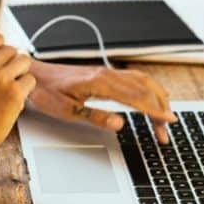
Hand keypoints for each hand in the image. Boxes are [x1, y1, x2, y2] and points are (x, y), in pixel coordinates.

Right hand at [0, 34, 36, 169]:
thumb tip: (2, 47)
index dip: (1, 52)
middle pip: (13, 50)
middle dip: (11, 65)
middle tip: (2, 83)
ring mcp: (0, 77)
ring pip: (25, 61)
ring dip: (20, 75)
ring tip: (8, 90)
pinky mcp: (15, 93)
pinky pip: (30, 80)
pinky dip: (25, 91)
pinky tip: (11, 101)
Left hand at [27, 60, 176, 143]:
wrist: (34, 75)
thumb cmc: (46, 92)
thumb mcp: (67, 110)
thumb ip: (95, 116)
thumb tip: (119, 123)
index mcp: (100, 83)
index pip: (136, 97)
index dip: (155, 110)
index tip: (169, 121)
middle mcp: (107, 74)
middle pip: (144, 89)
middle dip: (159, 109)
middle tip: (165, 131)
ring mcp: (106, 72)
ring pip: (141, 81)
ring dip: (156, 98)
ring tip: (163, 117)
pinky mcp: (103, 74)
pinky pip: (132, 78)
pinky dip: (147, 88)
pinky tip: (151, 95)